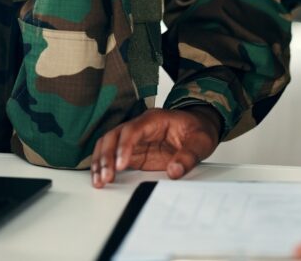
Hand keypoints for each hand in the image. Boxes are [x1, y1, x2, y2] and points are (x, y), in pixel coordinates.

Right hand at [90, 106, 220, 187]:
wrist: (198, 127)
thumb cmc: (197, 130)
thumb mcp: (201, 141)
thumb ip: (189, 156)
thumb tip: (174, 171)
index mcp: (154, 119)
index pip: (132, 130)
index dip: (124, 147)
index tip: (120, 165)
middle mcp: (139, 127)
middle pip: (113, 136)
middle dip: (106, 156)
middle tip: (106, 176)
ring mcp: (134, 139)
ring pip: (108, 144)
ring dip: (100, 161)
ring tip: (99, 180)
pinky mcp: (134, 152)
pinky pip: (113, 156)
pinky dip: (104, 166)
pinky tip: (100, 178)